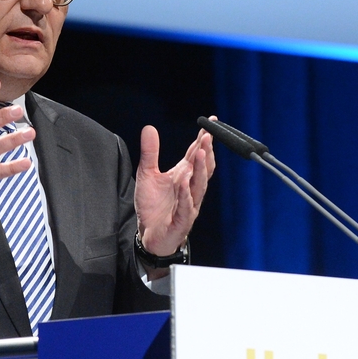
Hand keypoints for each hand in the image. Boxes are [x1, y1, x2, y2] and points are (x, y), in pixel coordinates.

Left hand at [134, 123, 215, 266]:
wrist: (150, 235)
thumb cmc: (153, 206)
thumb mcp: (147, 174)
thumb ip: (150, 153)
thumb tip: (149, 128)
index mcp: (184, 175)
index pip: (196, 155)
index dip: (203, 140)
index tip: (211, 123)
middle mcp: (190, 189)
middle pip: (202, 169)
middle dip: (205, 152)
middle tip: (207, 137)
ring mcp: (189, 204)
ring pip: (198, 186)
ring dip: (199, 170)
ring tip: (200, 153)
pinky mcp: (181, 221)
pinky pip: (186, 207)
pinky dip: (185, 195)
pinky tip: (183, 183)